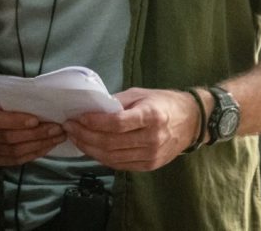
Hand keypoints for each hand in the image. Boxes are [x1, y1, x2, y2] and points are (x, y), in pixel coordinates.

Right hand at [0, 87, 66, 165]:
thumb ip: (14, 95)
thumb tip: (44, 99)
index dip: (14, 121)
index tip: (36, 119)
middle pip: (6, 138)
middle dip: (35, 134)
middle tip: (57, 128)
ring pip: (13, 152)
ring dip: (38, 145)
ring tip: (57, 137)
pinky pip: (14, 160)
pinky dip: (33, 154)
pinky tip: (47, 146)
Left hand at [62, 87, 199, 170]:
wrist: (192, 121)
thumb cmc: (164, 102)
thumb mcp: (140, 94)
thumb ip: (116, 102)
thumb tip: (90, 108)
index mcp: (151, 116)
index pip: (117, 123)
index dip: (94, 122)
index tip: (77, 118)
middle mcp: (152, 138)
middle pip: (111, 142)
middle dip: (85, 136)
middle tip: (69, 128)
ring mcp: (151, 155)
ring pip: (112, 157)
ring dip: (89, 149)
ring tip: (75, 139)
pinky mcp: (149, 165)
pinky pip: (120, 165)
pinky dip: (102, 158)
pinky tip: (90, 148)